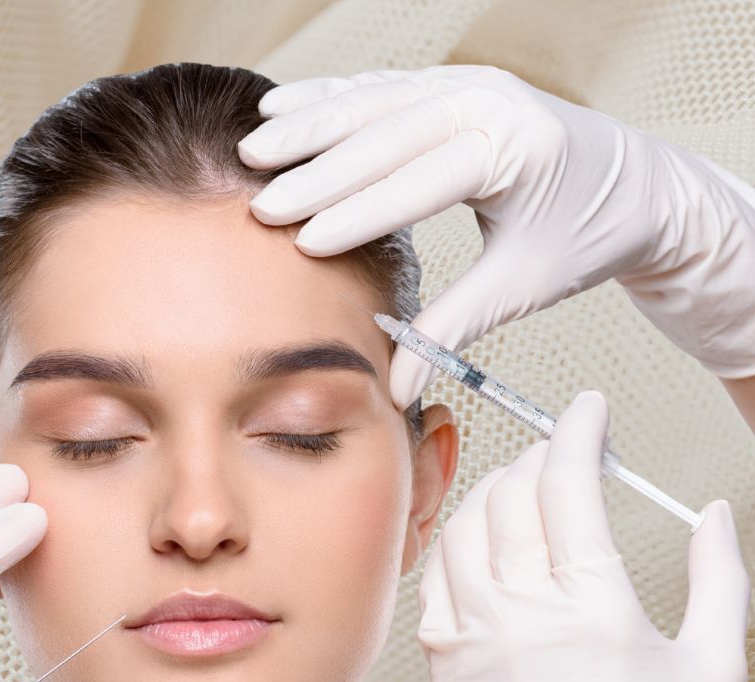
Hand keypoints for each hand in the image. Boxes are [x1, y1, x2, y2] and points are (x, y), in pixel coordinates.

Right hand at [236, 66, 754, 408]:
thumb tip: (396, 391)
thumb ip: (450, 330)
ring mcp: (471, 83)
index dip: (357, 213)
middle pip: (387, 133)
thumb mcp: (520, 288)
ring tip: (254, 148)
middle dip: (317, 169)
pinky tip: (283, 105)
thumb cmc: (585, 234)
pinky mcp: (454, 83)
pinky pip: (381, 86)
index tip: (303, 242)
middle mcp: (492, 102)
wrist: (636, 186)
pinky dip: (329, 97)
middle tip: (262, 204)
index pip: (420, 182)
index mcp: (515, 150)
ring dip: (310, 124)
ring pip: (375, 99)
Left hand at [416, 391, 749, 681]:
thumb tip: (712, 514)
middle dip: (536, 459)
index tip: (584, 409)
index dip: (576, 429)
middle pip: (510, 494)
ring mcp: (469, 638)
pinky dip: (456, 548)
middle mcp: (520, 614)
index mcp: (593, 606)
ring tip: (520, 498)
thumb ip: (717, 577)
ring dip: (491, 497)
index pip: (568, 482)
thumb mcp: (716, 669)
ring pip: (463, 528)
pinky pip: (434, 580)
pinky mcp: (440, 666)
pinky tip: (481, 551)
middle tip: (559, 458)